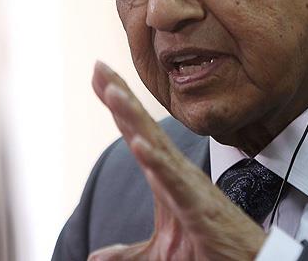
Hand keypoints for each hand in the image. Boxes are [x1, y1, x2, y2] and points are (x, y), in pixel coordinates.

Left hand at [88, 61, 266, 260]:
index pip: (138, 134)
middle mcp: (179, 175)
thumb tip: (97, 257)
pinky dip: (158, 164)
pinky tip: (139, 145)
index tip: (99, 75)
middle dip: (122, 97)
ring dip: (135, 120)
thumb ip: (128, 255)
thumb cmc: (210, 255)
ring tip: (112, 93)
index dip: (119, 106)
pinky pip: (175, 183)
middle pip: (145, 128)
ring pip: (158, 147)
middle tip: (99, 66)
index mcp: (167, 180)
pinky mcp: (199, 208)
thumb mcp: (159, 256)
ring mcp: (190, 188)